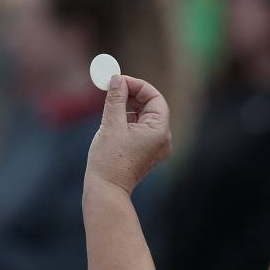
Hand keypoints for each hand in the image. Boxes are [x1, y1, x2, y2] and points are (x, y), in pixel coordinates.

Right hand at [86, 75, 171, 193]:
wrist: (106, 191)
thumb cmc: (110, 160)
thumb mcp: (111, 124)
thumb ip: (116, 98)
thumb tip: (117, 79)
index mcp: (160, 130)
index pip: (154, 98)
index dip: (137, 86)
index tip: (118, 80)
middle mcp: (163, 138)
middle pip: (151, 106)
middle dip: (132, 95)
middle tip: (112, 88)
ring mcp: (155, 147)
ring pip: (144, 117)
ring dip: (128, 107)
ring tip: (109, 106)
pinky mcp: (146, 153)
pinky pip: (140, 129)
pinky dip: (128, 121)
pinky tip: (113, 122)